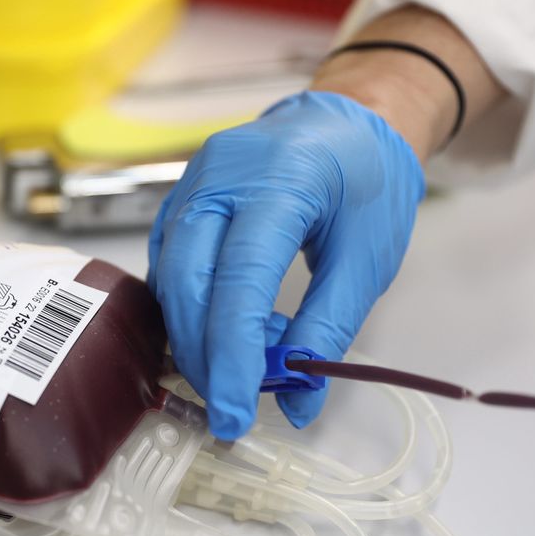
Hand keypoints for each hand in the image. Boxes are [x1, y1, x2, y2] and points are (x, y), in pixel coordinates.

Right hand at [147, 90, 424, 437]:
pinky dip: (188, 311)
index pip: (239, 279)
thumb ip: (329, 328)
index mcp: (279, 181)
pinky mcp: (178, 200)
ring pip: (169, 278)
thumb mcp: (367, 258)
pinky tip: (221, 334)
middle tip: (229, 412)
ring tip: (236, 374)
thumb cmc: (365, 180)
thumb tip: (297, 400)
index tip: (236, 413)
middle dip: (203, 357)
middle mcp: (220, 177)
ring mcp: (191, 184)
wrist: (345, 122)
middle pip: (188, 282)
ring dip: (193, 339)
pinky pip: (167, 266)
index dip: (232, 354)